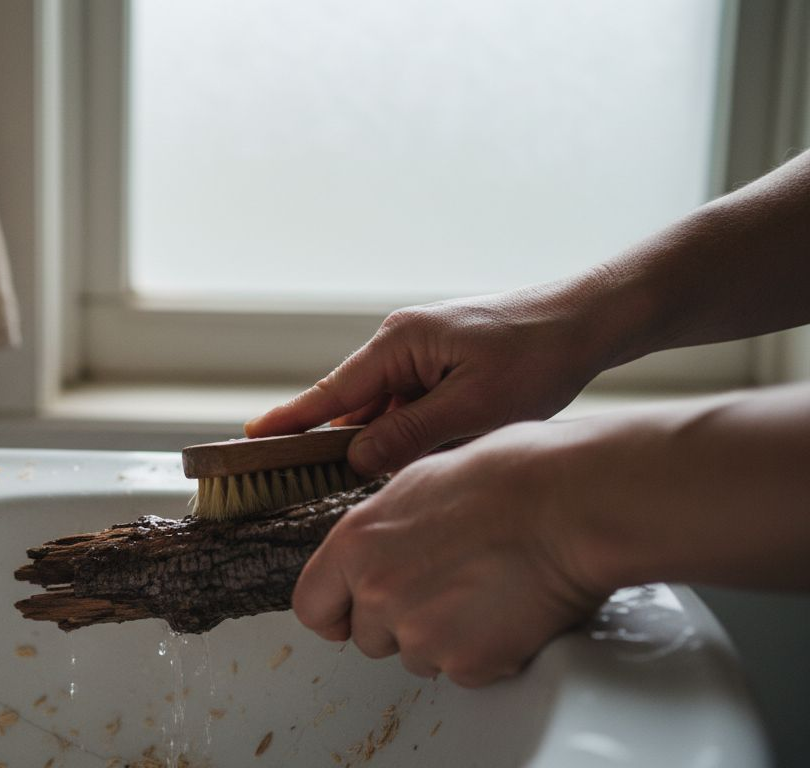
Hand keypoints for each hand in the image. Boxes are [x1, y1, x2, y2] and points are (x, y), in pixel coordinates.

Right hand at [245, 285, 613, 475]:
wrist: (588, 322)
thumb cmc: (538, 355)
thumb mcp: (473, 407)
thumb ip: (410, 435)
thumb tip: (358, 459)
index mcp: (399, 344)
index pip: (331, 392)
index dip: (290, 421)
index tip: (250, 440)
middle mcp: (401, 344)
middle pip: (353, 406)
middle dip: (336, 446)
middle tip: (304, 486)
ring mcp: (421, 355)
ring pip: (383, 411)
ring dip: (381, 445)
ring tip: (377, 482)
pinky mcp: (442, 366)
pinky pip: (408, 407)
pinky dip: (407, 435)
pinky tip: (418, 463)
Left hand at [292, 421, 604, 686]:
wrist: (569, 505)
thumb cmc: (508, 478)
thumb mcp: (417, 483)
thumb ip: (382, 528)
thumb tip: (377, 547)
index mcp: (356, 544)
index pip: (311, 605)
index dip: (333, 614)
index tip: (349, 616)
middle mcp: (378, 593)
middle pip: (368, 637)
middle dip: (400, 622)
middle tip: (446, 587)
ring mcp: (420, 634)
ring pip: (417, 656)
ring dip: (443, 637)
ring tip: (484, 590)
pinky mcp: (467, 663)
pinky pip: (464, 670)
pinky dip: (485, 651)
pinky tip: (508, 608)